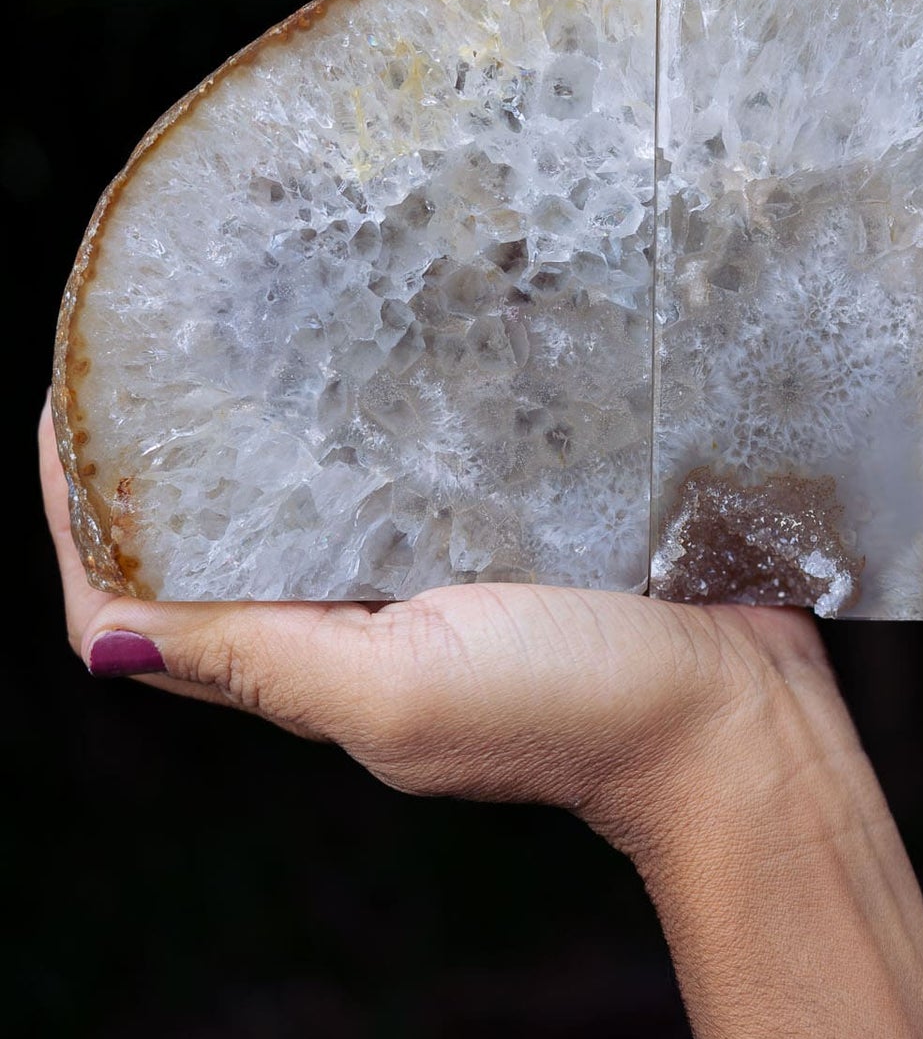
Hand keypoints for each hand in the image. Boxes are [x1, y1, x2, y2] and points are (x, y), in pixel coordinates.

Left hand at [38, 396, 826, 852]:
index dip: (82, 511)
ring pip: (311, 489)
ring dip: (268, 419)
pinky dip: (375, 415)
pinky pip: (412, 468)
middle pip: (213, 533)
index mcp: (306, 663)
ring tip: (244, 320)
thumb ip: (258, 659)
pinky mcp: (504, 533)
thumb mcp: (397, 693)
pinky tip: (382, 344)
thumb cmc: (577, 713)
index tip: (68, 405)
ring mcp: (428, 574)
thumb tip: (101, 639)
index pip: (138, 599)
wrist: (738, 718)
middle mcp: (351, 618)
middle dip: (163, 445)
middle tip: (152, 334)